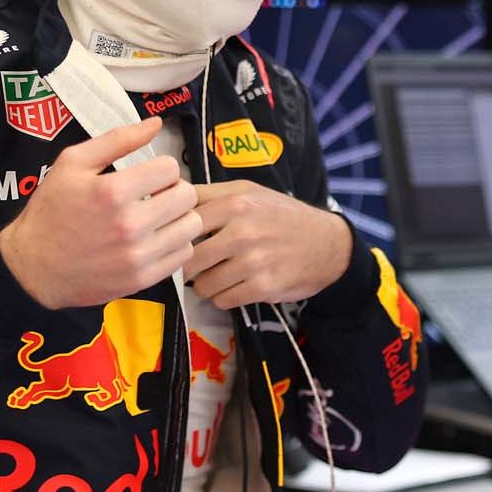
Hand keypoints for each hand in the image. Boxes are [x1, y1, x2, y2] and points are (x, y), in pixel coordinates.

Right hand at [0, 118, 201, 308]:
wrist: (33, 266)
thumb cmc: (51, 210)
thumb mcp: (73, 163)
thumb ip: (117, 140)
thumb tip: (156, 123)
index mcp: (113, 191)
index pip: (170, 168)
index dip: (160, 167)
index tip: (147, 175)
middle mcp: (130, 225)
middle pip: (187, 196)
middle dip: (174, 189)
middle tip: (156, 195)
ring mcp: (138, 255)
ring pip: (192, 226)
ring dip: (179, 217)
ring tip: (158, 217)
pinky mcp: (142, 278)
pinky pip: (183, 254)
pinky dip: (174, 243)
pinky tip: (155, 238)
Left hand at [186, 181, 351, 308]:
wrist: (327, 243)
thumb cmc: (281, 215)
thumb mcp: (248, 191)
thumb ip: (208, 194)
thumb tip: (165, 195)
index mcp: (234, 202)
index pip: (182, 222)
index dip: (174, 235)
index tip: (177, 242)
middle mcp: (242, 231)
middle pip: (187, 259)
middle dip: (188, 266)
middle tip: (198, 265)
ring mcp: (253, 261)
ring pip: (203, 285)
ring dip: (206, 285)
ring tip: (218, 276)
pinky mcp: (262, 287)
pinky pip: (223, 300)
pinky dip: (224, 297)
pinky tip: (235, 286)